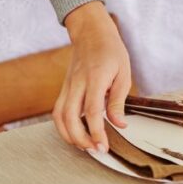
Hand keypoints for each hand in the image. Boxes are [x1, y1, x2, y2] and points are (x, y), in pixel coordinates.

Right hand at [53, 1, 131, 152]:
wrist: (91, 32)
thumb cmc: (110, 51)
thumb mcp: (124, 73)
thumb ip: (119, 100)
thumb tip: (120, 124)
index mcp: (95, 79)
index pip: (92, 111)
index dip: (96, 132)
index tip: (103, 146)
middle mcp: (77, 84)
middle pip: (70, 118)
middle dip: (81, 139)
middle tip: (96, 150)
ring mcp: (67, 86)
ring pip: (59, 117)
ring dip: (69, 136)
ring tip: (85, 146)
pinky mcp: (64, 89)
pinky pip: (58, 111)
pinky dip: (63, 127)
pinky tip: (75, 134)